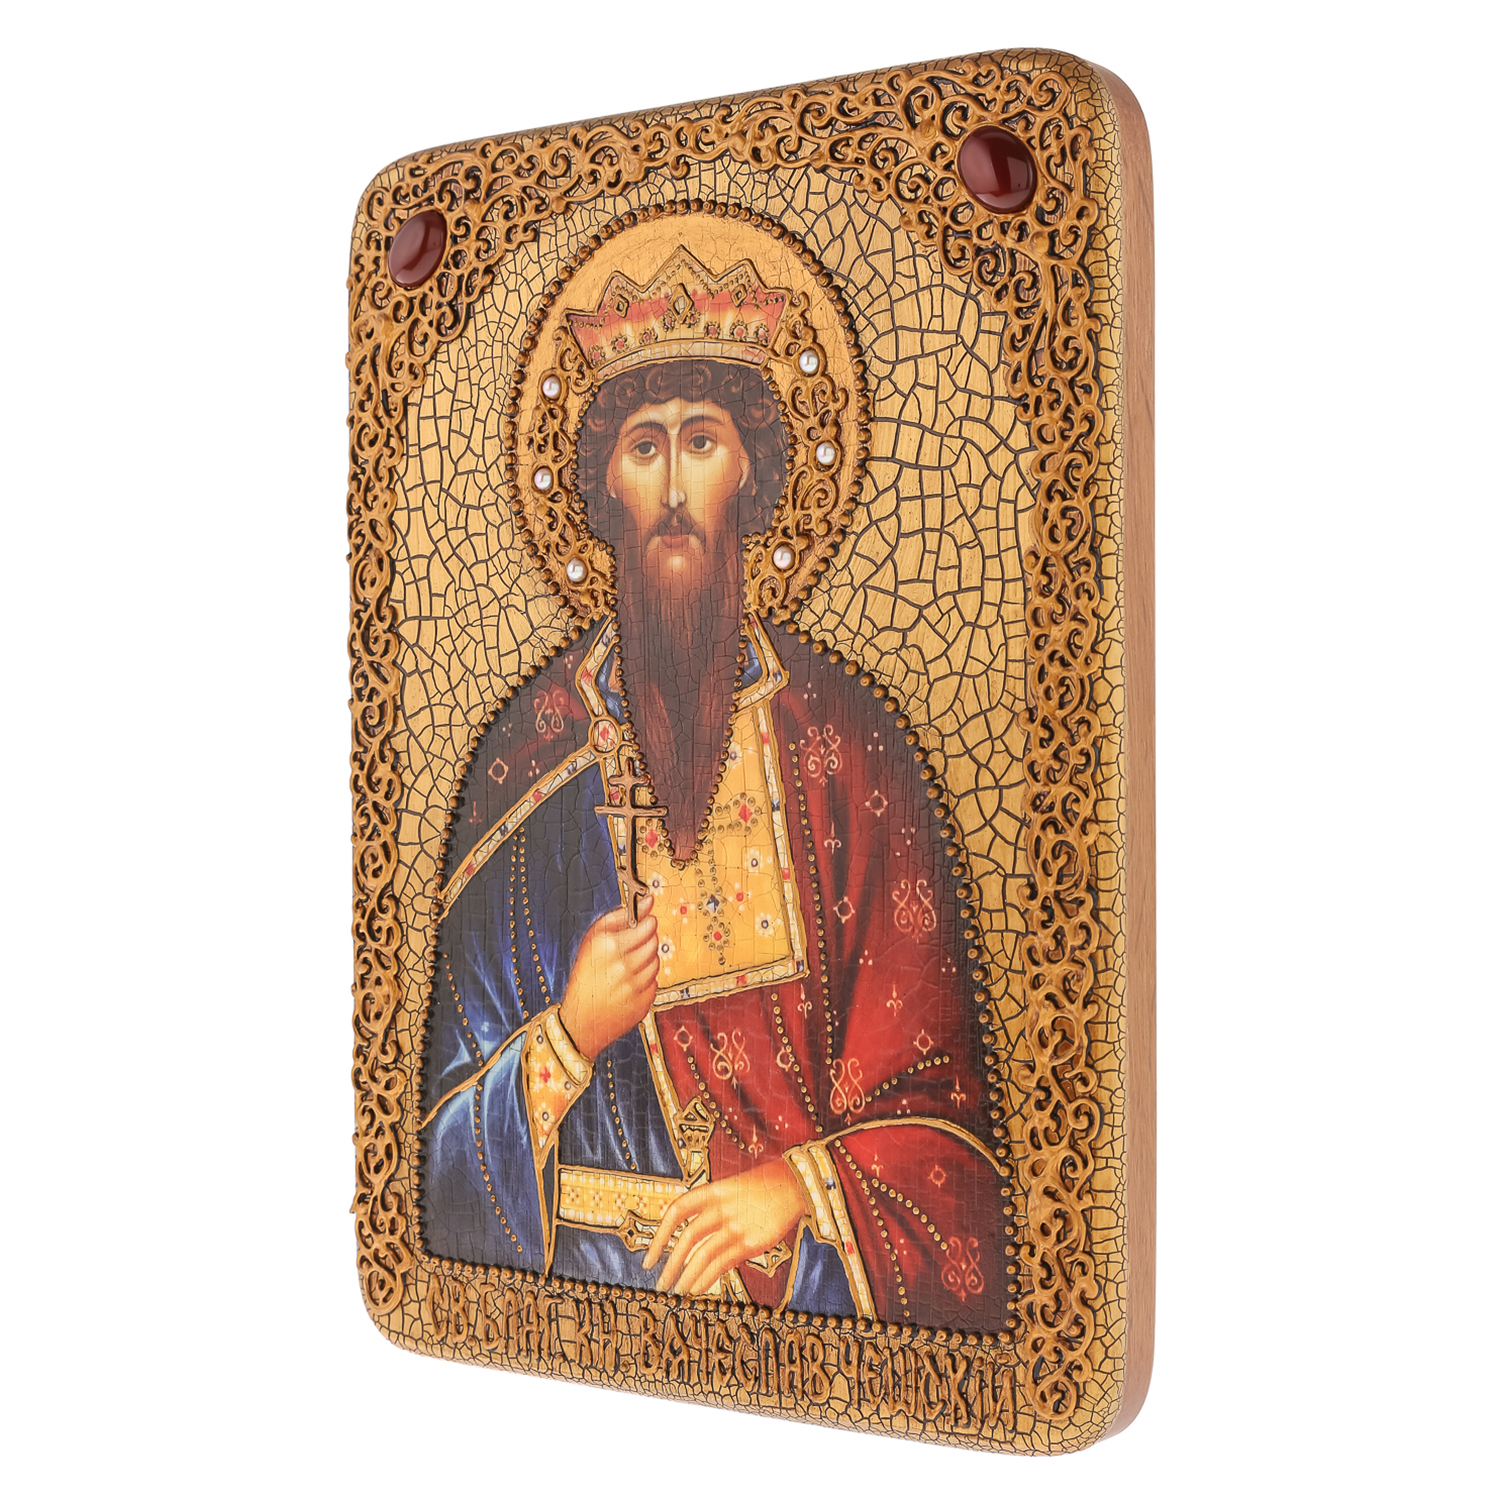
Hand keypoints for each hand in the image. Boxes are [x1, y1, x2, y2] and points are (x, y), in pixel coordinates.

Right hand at [558, 896, 658, 1059]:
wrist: (580, 1020)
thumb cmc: (584, 976)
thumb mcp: (591, 940)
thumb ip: (619, 917)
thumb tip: (647, 901)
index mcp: (609, 946)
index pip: (647, 925)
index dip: (646, 922)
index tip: (644, 921)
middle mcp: (623, 965)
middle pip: (653, 941)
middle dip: (646, 940)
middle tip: (631, 946)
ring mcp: (634, 986)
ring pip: (656, 961)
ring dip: (646, 961)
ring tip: (627, 967)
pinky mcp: (643, 1002)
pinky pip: (654, 982)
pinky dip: (644, 981)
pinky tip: (628, 984)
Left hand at [643, 1159, 807, 1295]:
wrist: (794, 1184)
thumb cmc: (761, 1187)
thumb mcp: (730, 1189)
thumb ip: (711, 1211)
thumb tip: (692, 1243)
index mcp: (713, 1191)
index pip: (677, 1212)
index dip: (660, 1236)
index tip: (649, 1259)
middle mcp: (722, 1208)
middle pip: (688, 1238)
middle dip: (670, 1264)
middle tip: (660, 1284)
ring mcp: (737, 1225)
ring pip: (703, 1255)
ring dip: (686, 1277)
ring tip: (676, 1293)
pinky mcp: (752, 1242)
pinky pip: (723, 1263)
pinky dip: (706, 1278)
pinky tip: (697, 1289)